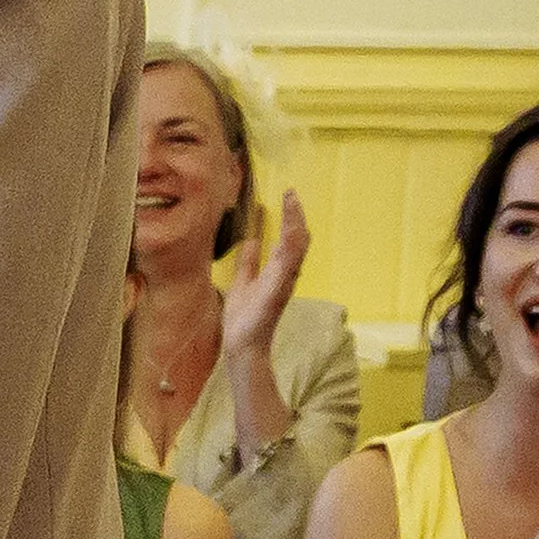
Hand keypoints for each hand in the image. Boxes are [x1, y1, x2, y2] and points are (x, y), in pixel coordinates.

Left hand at [220, 187, 307, 368]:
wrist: (241, 345)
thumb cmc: (244, 318)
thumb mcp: (242, 281)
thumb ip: (248, 262)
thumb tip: (251, 240)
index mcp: (277, 271)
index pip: (288, 239)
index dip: (290, 218)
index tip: (288, 195)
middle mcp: (285, 275)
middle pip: (297, 241)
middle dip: (296, 216)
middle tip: (293, 193)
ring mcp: (283, 284)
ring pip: (295, 250)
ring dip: (295, 225)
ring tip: (293, 203)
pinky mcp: (276, 294)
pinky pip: (287, 268)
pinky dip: (291, 250)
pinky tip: (291, 233)